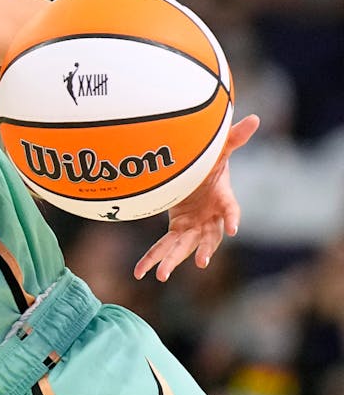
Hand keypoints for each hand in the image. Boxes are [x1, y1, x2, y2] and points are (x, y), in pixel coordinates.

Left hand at [134, 115, 258, 281]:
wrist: (198, 173)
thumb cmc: (211, 164)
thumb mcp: (219, 151)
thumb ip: (234, 139)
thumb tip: (254, 118)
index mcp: (222, 199)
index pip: (231, 209)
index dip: (232, 217)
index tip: (233, 228)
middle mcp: (210, 218)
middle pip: (208, 237)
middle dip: (204, 249)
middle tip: (201, 263)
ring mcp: (194, 226)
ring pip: (183, 247)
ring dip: (172, 260)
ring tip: (159, 276)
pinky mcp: (177, 230)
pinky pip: (163, 246)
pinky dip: (151, 258)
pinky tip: (139, 273)